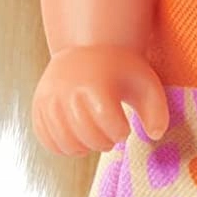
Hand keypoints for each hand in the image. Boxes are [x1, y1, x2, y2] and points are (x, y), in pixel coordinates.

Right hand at [31, 44, 169, 155]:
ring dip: (85, 147)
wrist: (87, 49)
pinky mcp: (38, 107)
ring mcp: (49, 99)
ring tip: (95, 136)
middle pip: (87, 137)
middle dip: (105, 142)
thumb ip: (157, 111)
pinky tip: (78, 138)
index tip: (124, 126)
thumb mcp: (146, 84)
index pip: (110, 127)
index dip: (120, 133)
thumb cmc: (121, 71)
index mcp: (96, 83)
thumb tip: (156, 135)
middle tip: (111, 135)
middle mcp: (67, 91)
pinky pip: (47, 141)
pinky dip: (63, 147)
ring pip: (66, 144)